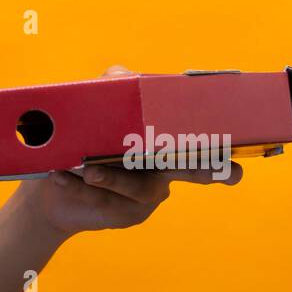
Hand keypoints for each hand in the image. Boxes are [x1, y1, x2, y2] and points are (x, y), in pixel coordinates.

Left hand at [15, 64, 243, 239]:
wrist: (52, 184)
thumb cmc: (82, 140)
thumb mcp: (93, 106)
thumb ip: (113, 85)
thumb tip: (124, 77)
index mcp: (164, 141)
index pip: (198, 140)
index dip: (221, 149)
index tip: (239, 159)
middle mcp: (163, 169)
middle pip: (190, 169)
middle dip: (206, 168)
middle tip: (223, 173)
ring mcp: (147, 194)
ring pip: (141, 188)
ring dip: (115, 178)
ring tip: (88, 169)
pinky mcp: (125, 213)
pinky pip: (107, 200)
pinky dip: (80, 186)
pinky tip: (61, 175)